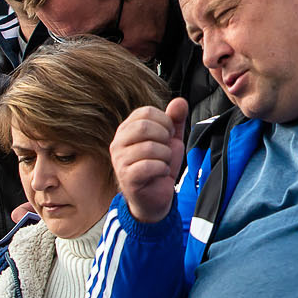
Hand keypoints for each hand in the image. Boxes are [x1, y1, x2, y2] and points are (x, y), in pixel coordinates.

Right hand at [112, 97, 191, 223]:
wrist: (155, 197)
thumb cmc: (159, 166)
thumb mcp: (170, 140)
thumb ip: (175, 120)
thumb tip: (179, 101)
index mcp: (127, 129)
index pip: (146, 112)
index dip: (165, 121)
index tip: (169, 134)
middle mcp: (118, 142)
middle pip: (144, 127)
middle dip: (164, 137)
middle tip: (167, 149)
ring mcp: (120, 160)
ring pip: (149, 147)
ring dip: (165, 156)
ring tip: (164, 163)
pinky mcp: (127, 177)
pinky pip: (149, 166)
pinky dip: (162, 169)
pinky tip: (161, 173)